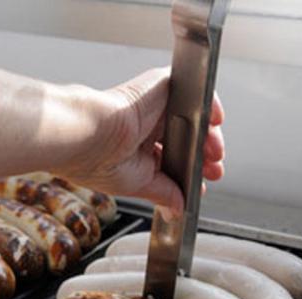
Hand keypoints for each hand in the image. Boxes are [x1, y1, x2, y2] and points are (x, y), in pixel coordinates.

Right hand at [57, 68, 224, 214]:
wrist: (87, 136)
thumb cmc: (95, 159)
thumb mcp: (137, 184)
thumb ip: (162, 193)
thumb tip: (176, 208)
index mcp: (133, 148)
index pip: (170, 158)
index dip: (190, 170)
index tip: (203, 182)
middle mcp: (143, 126)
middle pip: (185, 138)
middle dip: (204, 156)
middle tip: (214, 170)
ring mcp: (152, 106)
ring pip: (191, 117)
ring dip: (209, 135)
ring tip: (214, 153)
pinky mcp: (158, 87)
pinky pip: (191, 90)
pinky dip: (208, 104)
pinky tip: (214, 121)